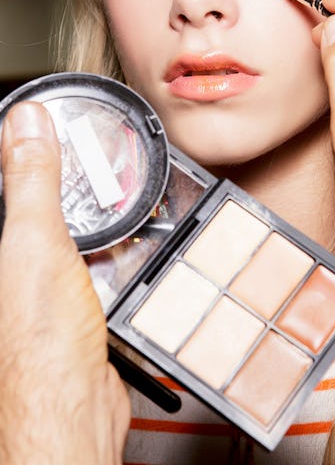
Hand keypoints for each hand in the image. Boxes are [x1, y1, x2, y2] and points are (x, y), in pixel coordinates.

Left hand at [0, 101, 129, 463]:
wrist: (75, 411)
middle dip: (69, 176)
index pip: (7, 176)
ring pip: (71, 225)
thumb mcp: (34, 245)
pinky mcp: (70, 297)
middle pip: (41, 198)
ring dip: (95, 211)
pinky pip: (92, 255)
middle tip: (96, 152)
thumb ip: (31, 181)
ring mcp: (39, 278)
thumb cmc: (40, 343)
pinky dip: (111, 244)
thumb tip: (25, 122)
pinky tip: (126, 237)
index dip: (29, 144)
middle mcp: (10, 258)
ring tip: (116, 192)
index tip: (56, 120)